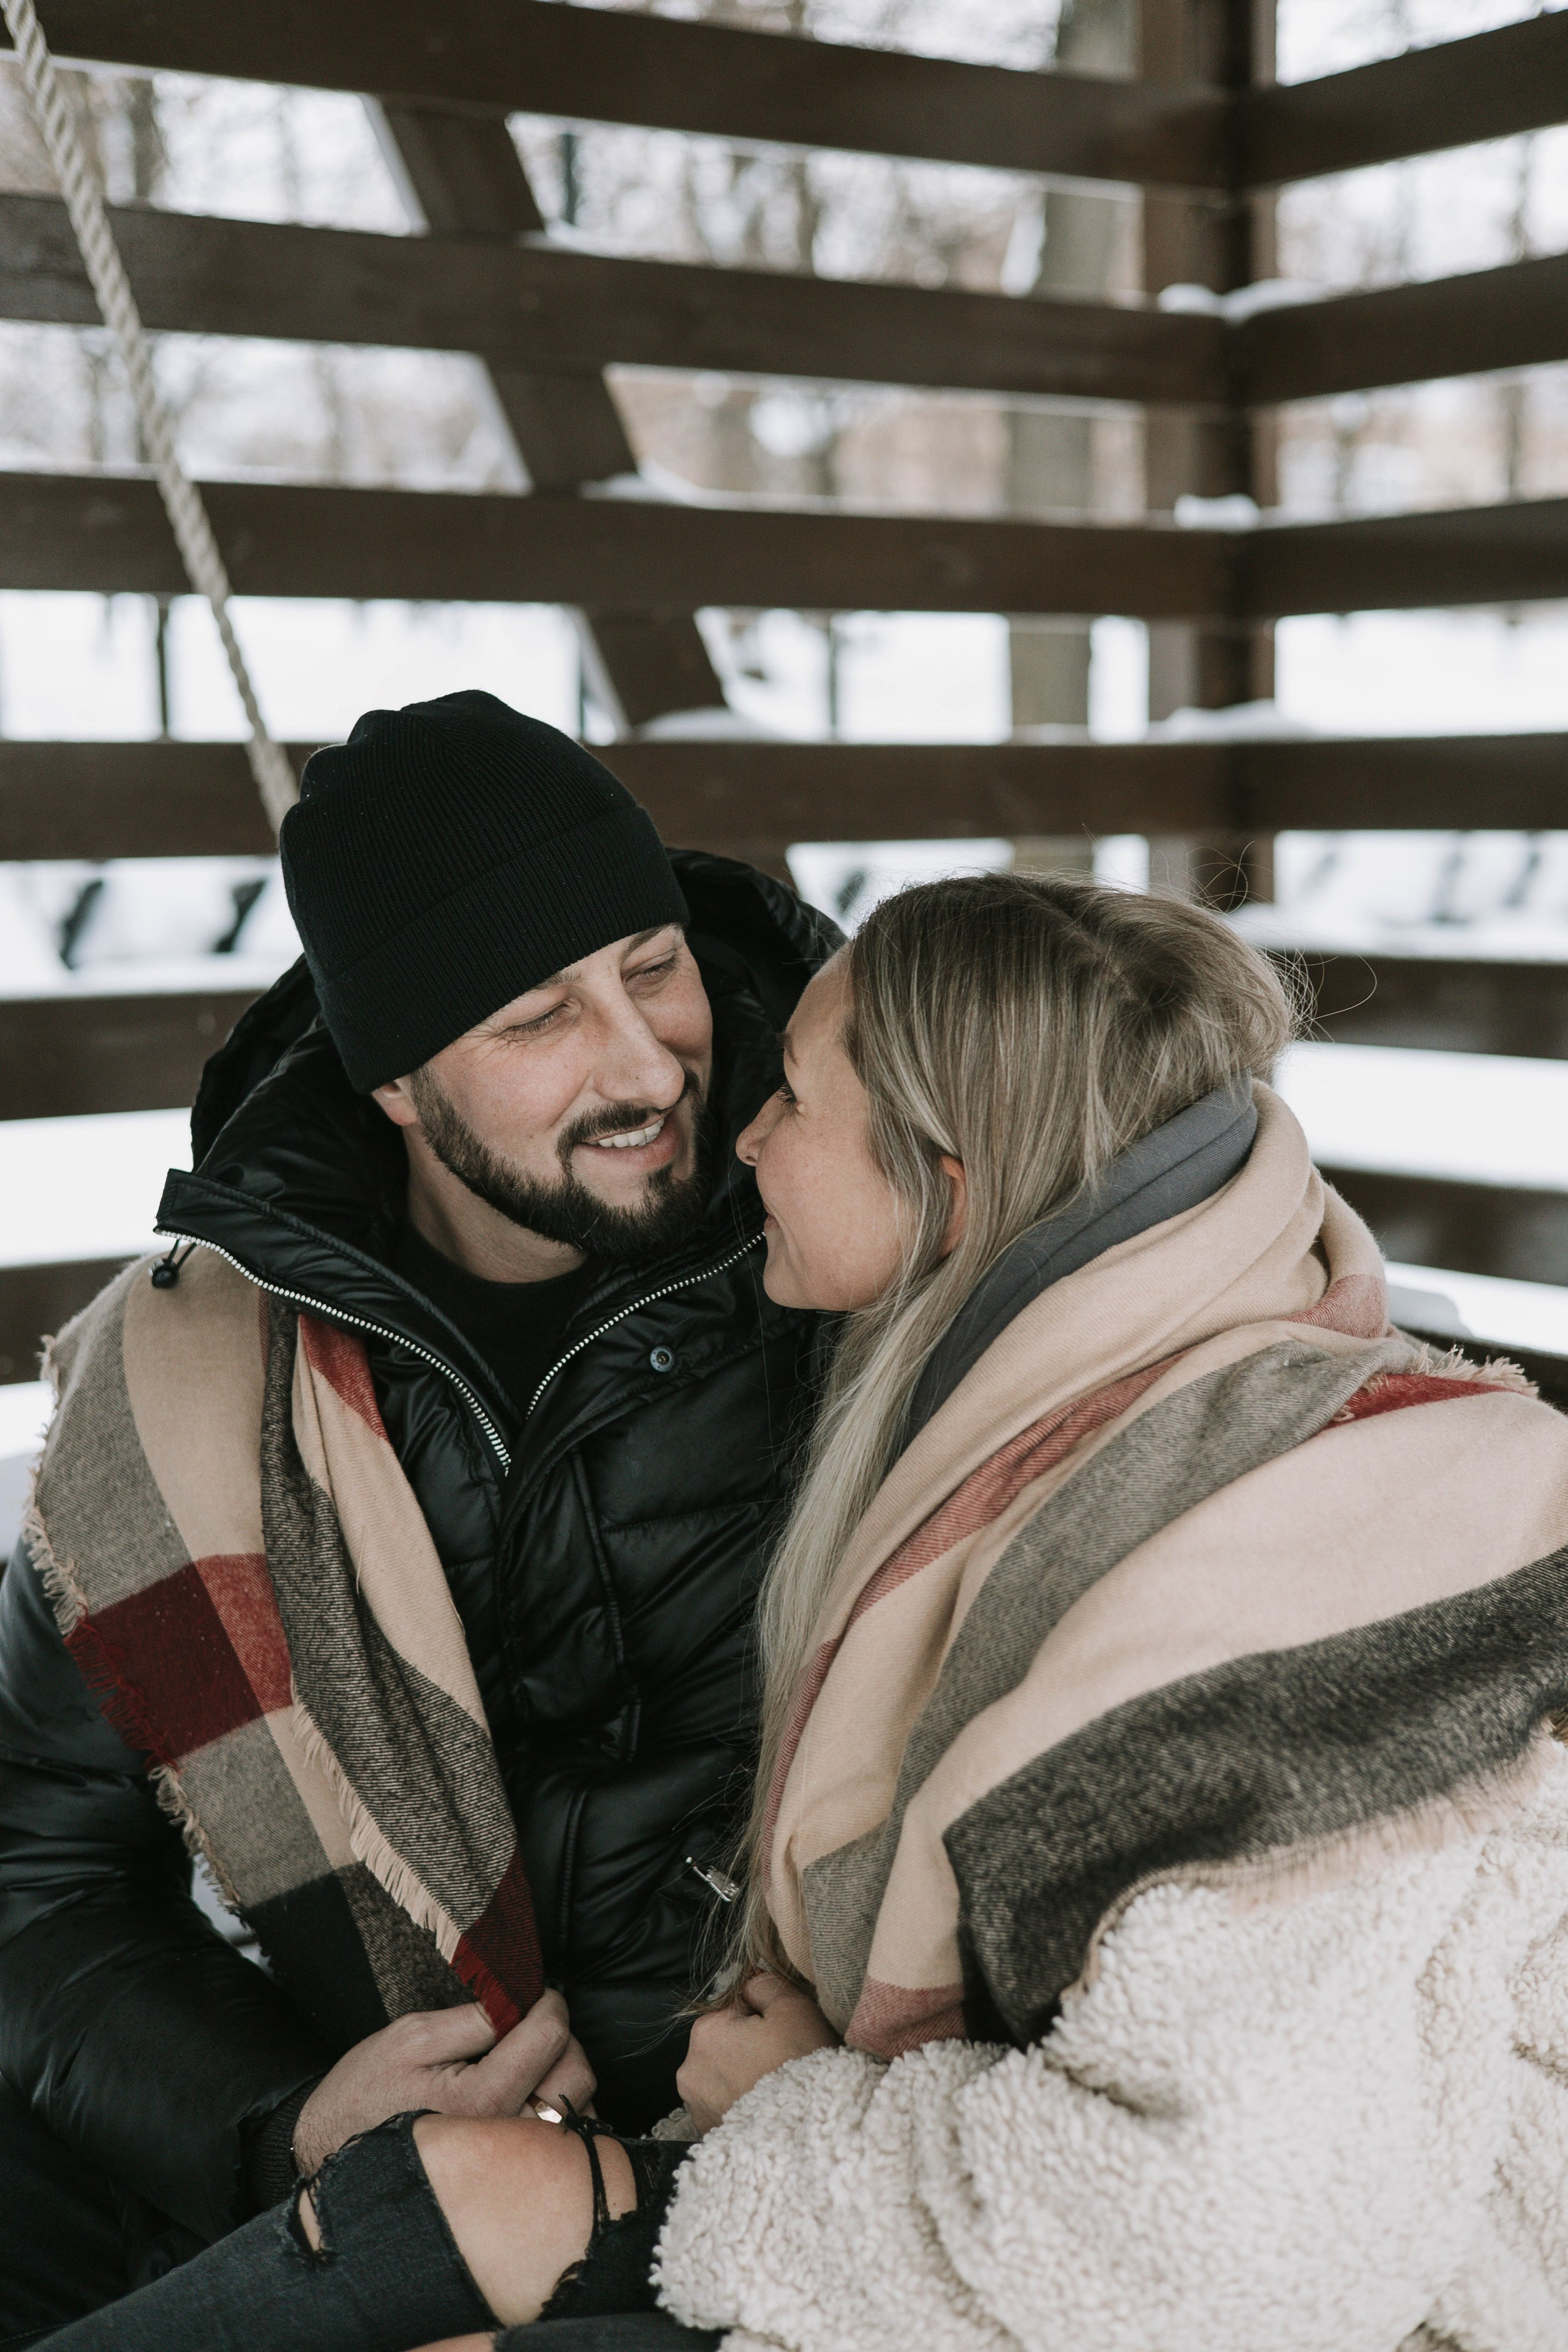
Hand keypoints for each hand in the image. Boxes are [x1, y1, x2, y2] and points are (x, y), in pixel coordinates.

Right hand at [292, 1989, 593, 2175]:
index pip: (550, 2036)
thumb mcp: (412, 2037)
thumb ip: (474, 2017)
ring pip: (581, 2109)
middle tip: (530, 2026)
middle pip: (576, 2072)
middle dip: (561, 2038)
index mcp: (483, 2099)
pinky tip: (530, 2099)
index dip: (547, 2003)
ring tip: (526, 2064)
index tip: (534, 1996)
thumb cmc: (369, 2094)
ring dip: (563, 2075)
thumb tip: (522, 1999)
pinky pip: (569, 2145)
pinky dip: (561, 2113)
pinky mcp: (516, 2180)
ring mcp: (515, 2165)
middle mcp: (508, 2138)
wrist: (337, 2157)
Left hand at [676, 1972, 837, 2135]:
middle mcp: (691, 2070)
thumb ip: (766, 1985)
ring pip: (725, 2074)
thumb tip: (751, 1982)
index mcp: (706, 2032)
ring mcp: (697, 2107)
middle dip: (751, 2046)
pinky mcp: (708, 2134)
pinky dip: (743, 2104)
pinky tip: (768, 2109)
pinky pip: (726, 2105)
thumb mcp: (792, 2008)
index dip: (765, 2016)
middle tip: (784, 2062)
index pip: (735, 2007)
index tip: (784, 2034)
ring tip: (777, 2089)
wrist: (809, 2141)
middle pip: (726, 2042)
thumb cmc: (802, 2069)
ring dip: (745, 2076)